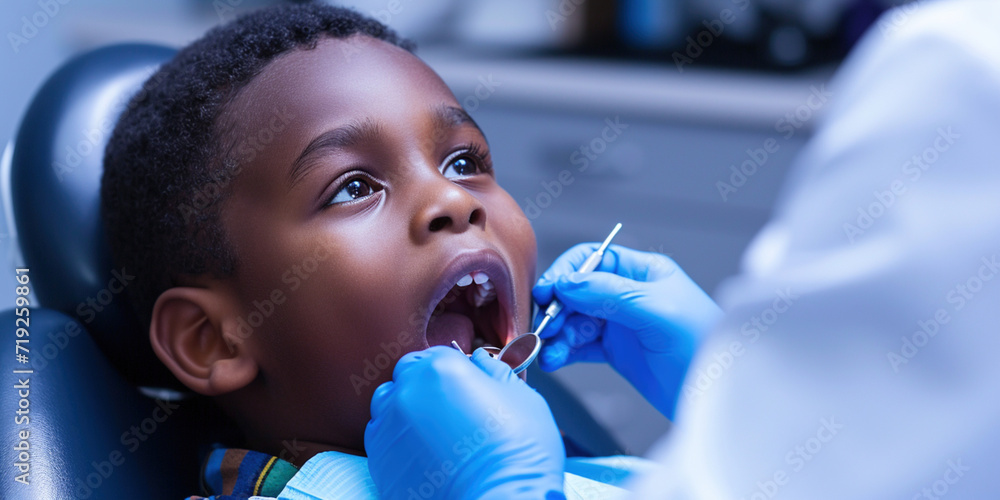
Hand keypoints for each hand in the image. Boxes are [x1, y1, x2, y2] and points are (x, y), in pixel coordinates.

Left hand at [365, 346, 565, 499]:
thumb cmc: (519, 451)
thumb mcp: (520, 397)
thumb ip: (495, 372)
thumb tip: (481, 361)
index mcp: (442, 368)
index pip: (436, 354)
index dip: (452, 370)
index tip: (463, 386)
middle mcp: (408, 390)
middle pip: (407, 375)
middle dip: (424, 385)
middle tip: (449, 409)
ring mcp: (390, 426)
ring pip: (387, 405)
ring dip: (406, 410)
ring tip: (434, 432)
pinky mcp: (380, 459)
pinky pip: (380, 438)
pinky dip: (396, 440)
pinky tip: (422, 453)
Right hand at [533, 244, 721, 417]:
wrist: (716, 392)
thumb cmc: (703, 344)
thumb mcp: (656, 311)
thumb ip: (610, 294)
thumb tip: (568, 282)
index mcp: (642, 272)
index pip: (593, 259)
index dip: (567, 273)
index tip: (548, 291)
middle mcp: (628, 294)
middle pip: (577, 291)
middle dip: (557, 308)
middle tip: (545, 327)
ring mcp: (620, 324)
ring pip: (574, 321)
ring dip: (557, 335)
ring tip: (548, 351)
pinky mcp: (615, 352)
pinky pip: (579, 346)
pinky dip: (564, 351)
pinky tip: (555, 359)